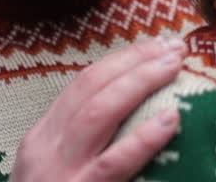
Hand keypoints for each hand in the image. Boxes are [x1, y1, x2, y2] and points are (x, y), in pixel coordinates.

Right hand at [10, 36, 185, 181]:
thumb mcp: (56, 176)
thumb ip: (84, 150)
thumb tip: (139, 122)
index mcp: (41, 141)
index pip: (81, 86)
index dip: (121, 61)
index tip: (155, 47)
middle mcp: (45, 149)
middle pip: (90, 87)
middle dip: (133, 60)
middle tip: (174, 46)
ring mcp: (59, 173)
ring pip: (98, 112)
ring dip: (139, 81)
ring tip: (173, 66)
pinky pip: (112, 164)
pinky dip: (142, 139)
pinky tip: (170, 120)